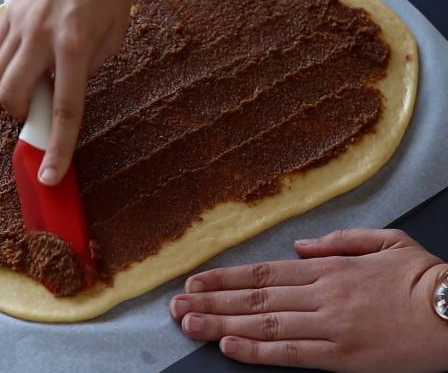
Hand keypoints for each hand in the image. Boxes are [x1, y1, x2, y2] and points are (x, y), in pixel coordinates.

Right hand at [0, 0, 134, 184]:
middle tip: (40, 114)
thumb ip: (90, 67)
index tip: (51, 176)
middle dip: (24, 117)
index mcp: (76, 46)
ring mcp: (20, 24)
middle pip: (13, 98)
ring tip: (37, 84)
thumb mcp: (116, 33)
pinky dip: (7, 68)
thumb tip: (67, 88)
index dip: (58, 149)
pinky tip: (26, 62)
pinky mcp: (9, 11)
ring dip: (14, 93)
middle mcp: (41, 37)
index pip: (65, 111)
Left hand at [169, 228, 447, 372]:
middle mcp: (320, 295)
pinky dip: (258, 351)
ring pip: (264, 324)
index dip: (226, 277)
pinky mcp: (343, 357)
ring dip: (222, 324)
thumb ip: (336, 242)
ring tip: (189, 323)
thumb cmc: (423, 277)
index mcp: (327, 269)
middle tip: (176, 304)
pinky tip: (230, 347)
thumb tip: (299, 244)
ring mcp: (329, 326)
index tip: (196, 279)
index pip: (263, 272)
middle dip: (211, 300)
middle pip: (255, 298)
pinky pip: (292, 353)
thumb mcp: (382, 242)